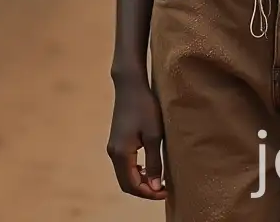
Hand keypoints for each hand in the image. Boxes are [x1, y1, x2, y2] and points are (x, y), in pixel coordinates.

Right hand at [107, 79, 167, 199]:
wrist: (130, 85)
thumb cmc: (145, 107)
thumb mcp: (154, 135)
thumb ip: (155, 162)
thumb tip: (156, 186)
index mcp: (122, 154)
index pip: (133, 185)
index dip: (149, 193)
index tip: (166, 191)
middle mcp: (113, 153)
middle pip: (126, 183)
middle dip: (144, 190)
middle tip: (163, 188)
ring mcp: (113, 147)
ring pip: (124, 174)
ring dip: (140, 181)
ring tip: (159, 178)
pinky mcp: (116, 141)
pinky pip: (124, 164)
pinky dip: (136, 171)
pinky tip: (149, 166)